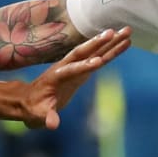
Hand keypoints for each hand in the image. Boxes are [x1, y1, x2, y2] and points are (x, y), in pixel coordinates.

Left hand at [16, 28, 130, 128]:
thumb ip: (46, 117)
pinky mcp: (83, 70)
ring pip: (94, 51)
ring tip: (127, 31)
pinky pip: (100, 57)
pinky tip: (124, 43)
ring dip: (110, 42)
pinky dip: (112, 50)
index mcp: (55, 77)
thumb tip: (52, 125)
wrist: (30, 100)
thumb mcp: (38, 115)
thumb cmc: (34, 108)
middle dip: (99, 43)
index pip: (70, 70)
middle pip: (84, 53)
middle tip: (115, 32)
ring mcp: (75, 66)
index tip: (98, 62)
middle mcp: (66, 67)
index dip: (83, 67)